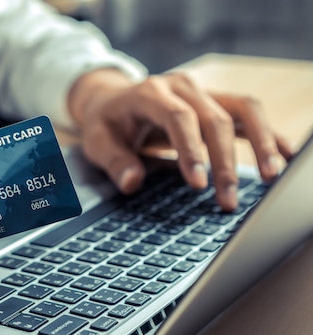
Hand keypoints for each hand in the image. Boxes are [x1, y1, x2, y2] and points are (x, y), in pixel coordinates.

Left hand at [68, 69, 293, 210]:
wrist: (113, 102)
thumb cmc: (107, 124)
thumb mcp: (97, 143)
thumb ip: (115, 162)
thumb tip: (132, 183)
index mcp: (150, 93)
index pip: (178, 118)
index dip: (192, 150)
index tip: (199, 184)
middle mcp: (182, 86)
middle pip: (214, 118)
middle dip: (224, 162)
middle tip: (227, 200)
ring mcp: (203, 92)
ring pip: (243, 109)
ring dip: (260, 143)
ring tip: (270, 177)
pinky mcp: (216, 103)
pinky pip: (248, 115)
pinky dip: (269, 134)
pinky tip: (284, 156)